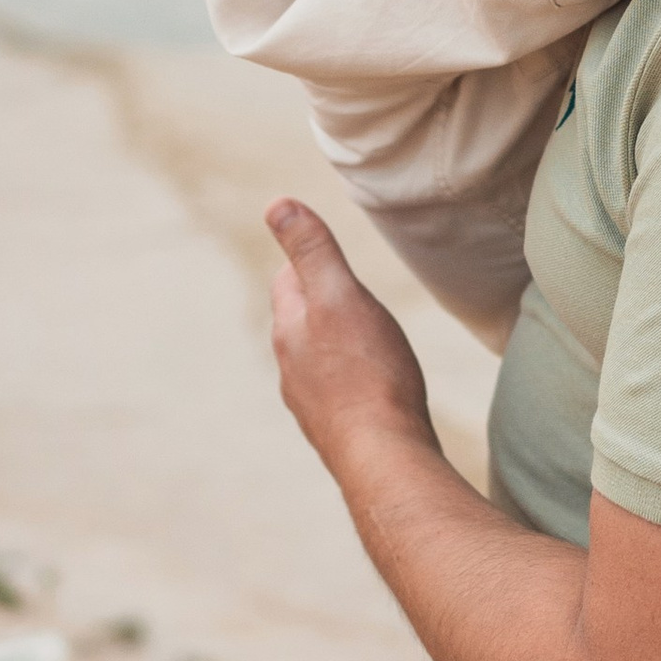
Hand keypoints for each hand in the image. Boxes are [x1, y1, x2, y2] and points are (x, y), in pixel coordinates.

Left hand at [265, 198, 435, 472]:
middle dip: (321, 304)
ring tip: (365, 338)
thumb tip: (277, 204)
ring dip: (337, 346)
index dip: (307, 262)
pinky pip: (339, 394)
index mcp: (290, 328)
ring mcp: (313, 403)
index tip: (326, 253)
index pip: (287, 280)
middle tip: (351, 292)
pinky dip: (352, 381)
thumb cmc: (367, 373)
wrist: (383, 457)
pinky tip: (375, 388)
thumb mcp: (340, 296)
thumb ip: (312, 251)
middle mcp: (292, 368)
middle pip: (300, 322)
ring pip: (318, 361)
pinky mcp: (338, 431)